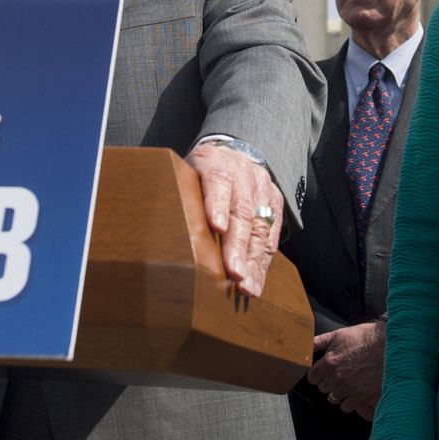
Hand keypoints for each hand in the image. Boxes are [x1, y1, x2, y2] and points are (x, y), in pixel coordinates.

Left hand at [186, 141, 282, 296]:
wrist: (232, 152)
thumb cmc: (199, 173)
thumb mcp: (184, 173)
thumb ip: (180, 196)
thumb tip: (162, 233)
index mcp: (216, 163)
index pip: (218, 182)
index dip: (217, 205)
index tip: (216, 227)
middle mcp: (244, 174)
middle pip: (243, 211)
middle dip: (238, 246)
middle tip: (234, 273)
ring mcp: (262, 188)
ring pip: (261, 227)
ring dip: (254, 261)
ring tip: (246, 287)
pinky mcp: (275, 202)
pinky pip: (272, 234)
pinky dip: (264, 261)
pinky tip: (256, 281)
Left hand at [308, 321, 384, 419]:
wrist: (388, 344)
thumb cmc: (363, 337)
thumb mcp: (338, 335)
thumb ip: (318, 342)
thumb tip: (304, 346)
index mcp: (329, 362)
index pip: (312, 378)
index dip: (317, 374)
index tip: (323, 371)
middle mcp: (336, 377)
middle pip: (323, 388)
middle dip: (328, 382)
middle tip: (338, 374)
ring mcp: (349, 387)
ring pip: (333, 398)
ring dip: (338, 391)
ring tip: (347, 382)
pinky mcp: (361, 395)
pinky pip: (346, 406)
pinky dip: (348, 401)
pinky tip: (353, 391)